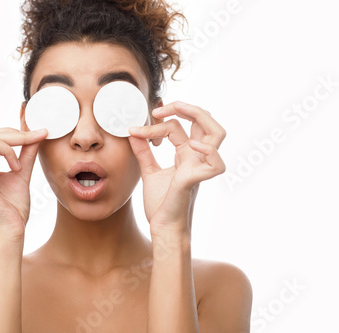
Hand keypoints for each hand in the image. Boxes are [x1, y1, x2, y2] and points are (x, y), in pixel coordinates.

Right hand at [0, 127, 47, 242]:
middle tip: (31, 142)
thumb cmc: (13, 209)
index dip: (14, 133)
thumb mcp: (22, 173)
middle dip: (13, 135)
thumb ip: (26, 153)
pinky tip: (4, 168)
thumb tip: (37, 133)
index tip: (38, 134)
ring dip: (6, 146)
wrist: (11, 232)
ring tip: (17, 166)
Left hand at [128, 101, 225, 235]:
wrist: (162, 228)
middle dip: (186, 107)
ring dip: (200, 116)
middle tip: (161, 108)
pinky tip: (189, 145)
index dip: (158, 122)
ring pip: (217, 134)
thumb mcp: (149, 171)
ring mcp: (199, 167)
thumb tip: (133, 131)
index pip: (178, 127)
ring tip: (178, 111)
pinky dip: (207, 150)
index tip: (134, 129)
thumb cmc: (160, 204)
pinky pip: (216, 163)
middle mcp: (196, 158)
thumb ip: (143, 152)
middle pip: (206, 122)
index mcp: (186, 154)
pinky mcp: (197, 181)